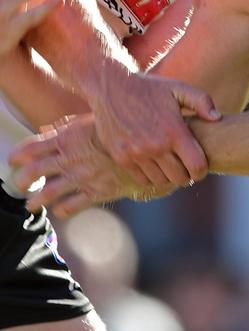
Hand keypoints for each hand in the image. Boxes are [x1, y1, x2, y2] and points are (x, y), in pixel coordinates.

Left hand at [9, 112, 173, 216]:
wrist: (153, 146)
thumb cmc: (123, 128)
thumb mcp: (94, 121)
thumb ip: (68, 128)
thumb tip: (46, 131)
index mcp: (69, 136)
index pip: (32, 147)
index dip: (17, 155)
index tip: (12, 160)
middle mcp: (72, 157)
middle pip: (33, 171)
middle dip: (20, 180)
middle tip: (18, 185)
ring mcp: (83, 176)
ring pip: (47, 193)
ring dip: (34, 201)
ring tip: (30, 204)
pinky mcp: (96, 192)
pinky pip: (70, 207)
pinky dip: (60, 210)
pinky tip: (59, 209)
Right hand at [88, 67, 220, 188]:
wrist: (111, 87)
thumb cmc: (150, 88)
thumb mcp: (178, 88)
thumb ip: (202, 101)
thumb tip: (217, 118)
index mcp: (173, 130)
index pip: (197, 166)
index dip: (202, 169)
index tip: (199, 164)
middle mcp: (155, 146)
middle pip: (180, 178)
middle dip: (186, 174)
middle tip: (185, 164)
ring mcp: (136, 154)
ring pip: (161, 181)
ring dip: (168, 176)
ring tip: (169, 164)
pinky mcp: (121, 158)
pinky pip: (142, 180)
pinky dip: (150, 176)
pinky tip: (154, 164)